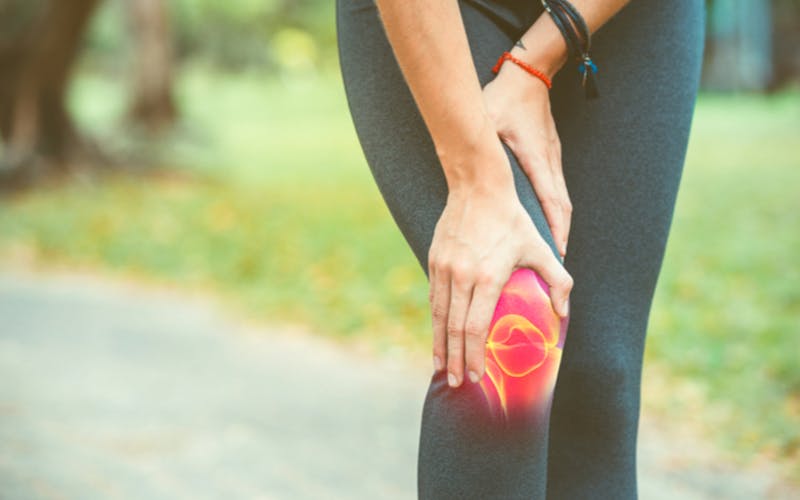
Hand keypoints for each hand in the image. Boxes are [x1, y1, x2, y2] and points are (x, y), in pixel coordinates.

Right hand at [428, 157, 572, 387]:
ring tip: (441, 367)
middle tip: (456, 383)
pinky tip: (437, 335)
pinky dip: (434, 321)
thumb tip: (564, 313)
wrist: (477, 186)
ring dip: (439, 344)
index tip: (476, 375)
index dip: (473, 355)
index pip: (474, 327)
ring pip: (438, 315)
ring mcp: (444, 268)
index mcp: (486, 277)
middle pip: (453, 328)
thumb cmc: (512, 219)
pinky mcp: (434, 260)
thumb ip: (557, 280)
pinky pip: (433, 298)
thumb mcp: (540, 247)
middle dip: (454, 360)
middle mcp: (461, 275)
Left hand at [482, 58, 571, 258]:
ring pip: (561, 200)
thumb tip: (462, 158)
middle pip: (562, 207)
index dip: (556, 228)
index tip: (558, 252)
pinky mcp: (550, 156)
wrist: (529, 75)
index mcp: (536, 158)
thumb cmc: (505, 98)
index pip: (551, 201)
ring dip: (559, 225)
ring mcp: (553, 159)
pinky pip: (556, 190)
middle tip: (557, 262)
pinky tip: (547, 224)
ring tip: (554, 252)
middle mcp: (549, 162)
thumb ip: (480, 142)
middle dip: (560, 235)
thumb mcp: (489, 121)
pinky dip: (555, 211)